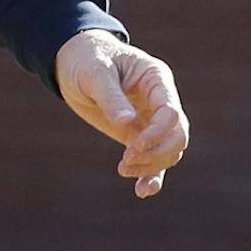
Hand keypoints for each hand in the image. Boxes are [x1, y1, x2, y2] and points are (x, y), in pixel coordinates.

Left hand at [56, 29, 188, 197]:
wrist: (72, 62)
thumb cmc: (86, 59)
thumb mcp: (94, 73)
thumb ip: (111, 97)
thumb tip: (127, 123)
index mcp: (156, 79)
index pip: (171, 112)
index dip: (158, 132)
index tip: (135, 144)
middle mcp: (160, 101)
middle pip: (177, 135)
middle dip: (157, 152)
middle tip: (127, 159)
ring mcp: (151, 119)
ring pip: (168, 151)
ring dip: (151, 165)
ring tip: (123, 169)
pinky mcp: (138, 134)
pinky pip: (153, 159)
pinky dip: (151, 175)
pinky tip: (142, 191)